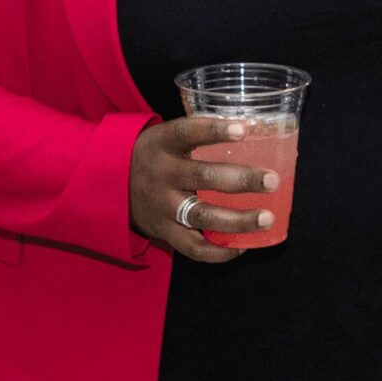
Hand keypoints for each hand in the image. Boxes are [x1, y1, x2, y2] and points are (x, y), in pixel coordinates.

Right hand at [128, 117, 279, 264]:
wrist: (109, 185)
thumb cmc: (153, 156)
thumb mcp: (165, 137)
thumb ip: (199, 135)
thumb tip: (253, 129)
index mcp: (163, 144)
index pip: (187, 132)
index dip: (214, 130)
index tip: (243, 129)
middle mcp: (162, 175)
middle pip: (203, 177)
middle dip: (241, 180)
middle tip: (272, 180)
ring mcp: (163, 207)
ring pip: (202, 216)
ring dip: (238, 220)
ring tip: (267, 218)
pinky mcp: (164, 233)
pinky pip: (194, 248)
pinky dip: (220, 252)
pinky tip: (244, 245)